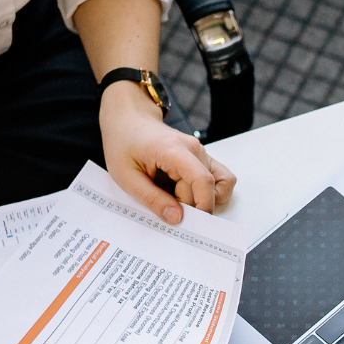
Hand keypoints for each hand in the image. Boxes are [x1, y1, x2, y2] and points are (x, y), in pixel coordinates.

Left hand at [100, 87, 236, 225]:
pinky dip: (210, 192)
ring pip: (218, 185)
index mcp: (173, 150)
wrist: (128, 120)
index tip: (189, 223)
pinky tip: (188, 195)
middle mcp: (194, 149)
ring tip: (177, 200)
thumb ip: (152, 199)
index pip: (201, 180)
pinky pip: (220, 178)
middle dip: (190, 206)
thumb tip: (177, 218)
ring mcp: (200, 152)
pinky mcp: (202, 157)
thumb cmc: (124, 144)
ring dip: (202, 199)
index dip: (202, 205)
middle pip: (205, 188)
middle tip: (165, 208)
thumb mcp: (126, 176)